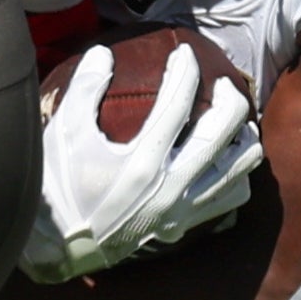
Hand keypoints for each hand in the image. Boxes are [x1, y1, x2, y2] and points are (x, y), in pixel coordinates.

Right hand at [20, 47, 262, 282]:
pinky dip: (236, 176)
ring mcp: (181, 210)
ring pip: (238, 168)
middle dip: (230, 98)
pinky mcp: (182, 226)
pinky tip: (226, 162)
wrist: (56, 248)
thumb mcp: (64, 134)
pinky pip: (228, 199)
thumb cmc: (58, 187)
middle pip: (222, 132)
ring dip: (244, 138)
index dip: (186, 71)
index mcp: (141, 162)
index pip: (178, 104)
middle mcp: (169, 187)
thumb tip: (104, 52)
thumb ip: (84, 89)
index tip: (185, 53)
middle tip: (222, 85)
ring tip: (238, 122)